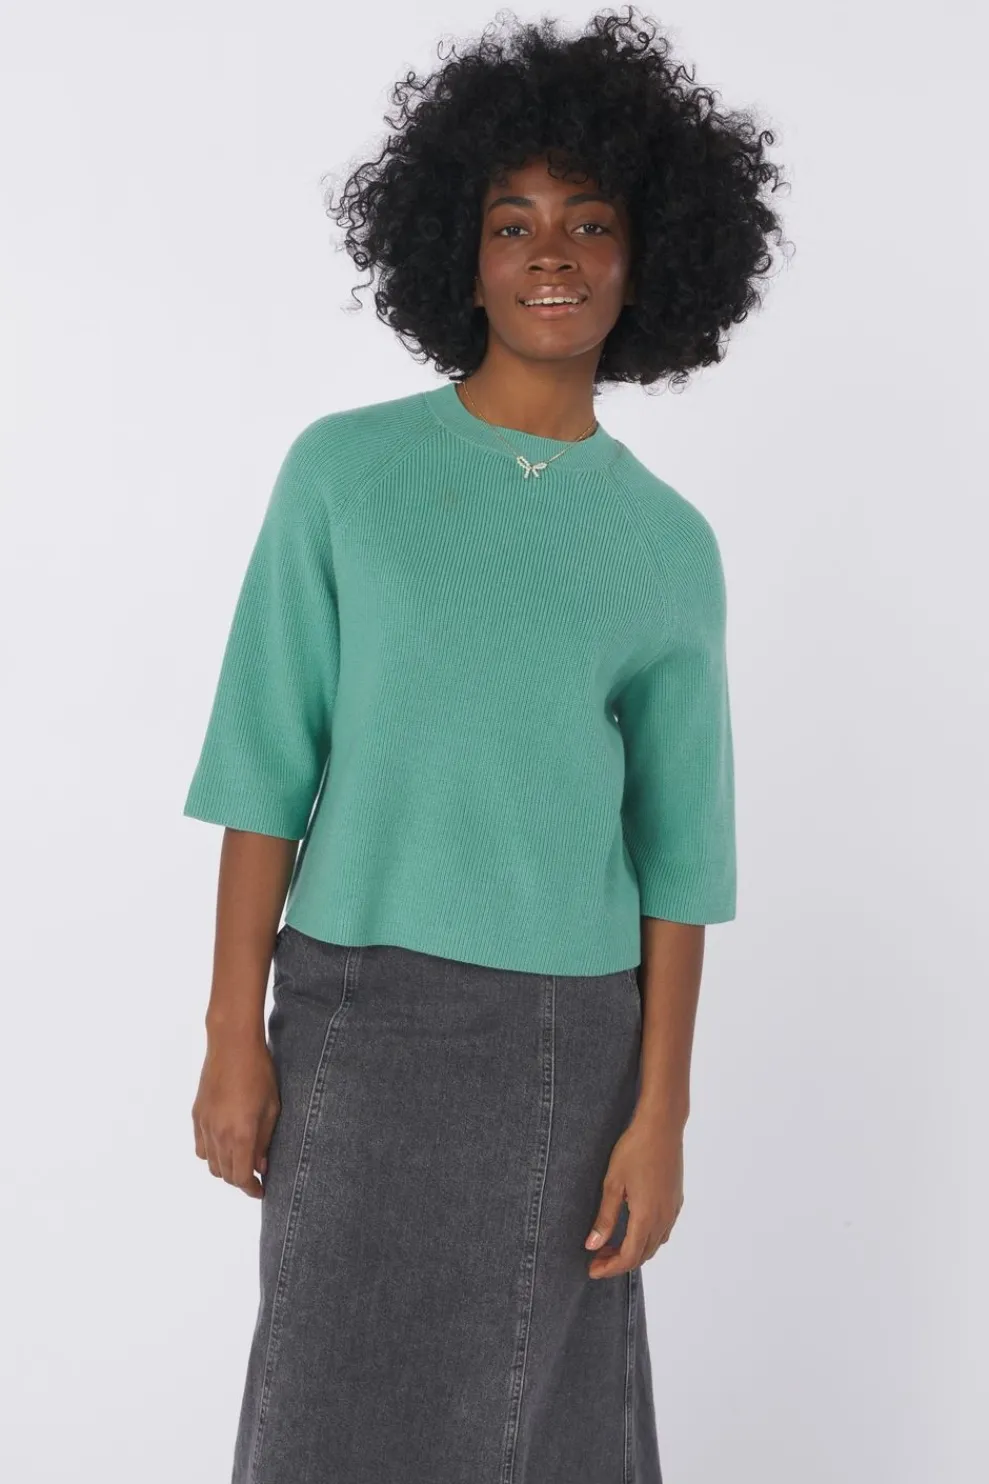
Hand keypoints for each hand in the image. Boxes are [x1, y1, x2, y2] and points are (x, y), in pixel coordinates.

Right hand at [192, 1030, 280, 1198]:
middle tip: (256, 1174)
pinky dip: (211, 1153)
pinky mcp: (196, 1115)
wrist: (232, 1045)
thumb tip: (261, 1165)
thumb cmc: (260, 1073)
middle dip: (241, 1179)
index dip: (252, 1189)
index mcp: (241, 1134)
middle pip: (225, 1174)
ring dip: (226, 1168)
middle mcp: (218, 1134)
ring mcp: (204, 1125)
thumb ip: (265, 1141)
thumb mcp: (272, 1108)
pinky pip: (200, 1147)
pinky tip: (225, 1144)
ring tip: (241, 1159)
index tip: (262, 1191)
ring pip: (210, 1163)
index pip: (241, 1177)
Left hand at [584, 1112, 683, 1277]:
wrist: (662, 1127)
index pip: (628, 1257)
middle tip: (596, 1259)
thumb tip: (592, 1246)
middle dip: (618, 1262)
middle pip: (642, 1255)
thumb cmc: (634, 1150)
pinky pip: (663, 1231)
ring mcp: (673, 1210)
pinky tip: (633, 1228)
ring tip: (610, 1246)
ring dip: (633, 1251)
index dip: (609, 1268)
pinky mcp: (676, 1200)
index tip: (591, 1270)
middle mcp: (663, 1219)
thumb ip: (605, 1218)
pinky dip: (647, 1239)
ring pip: (654, 1244)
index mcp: (646, 1217)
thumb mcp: (612, 1183)